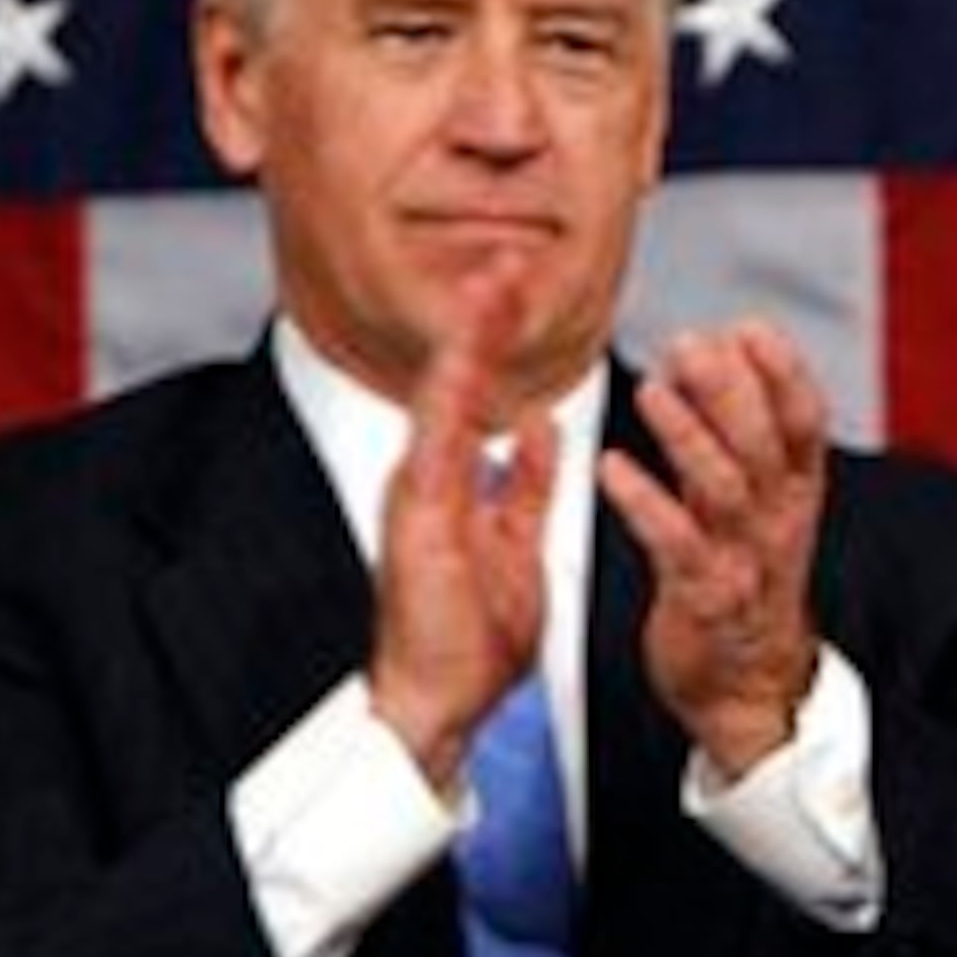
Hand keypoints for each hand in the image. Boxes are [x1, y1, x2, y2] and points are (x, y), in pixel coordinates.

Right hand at [367, 279, 551, 787]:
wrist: (436, 701)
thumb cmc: (471, 638)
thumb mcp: (517, 544)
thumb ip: (523, 486)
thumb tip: (538, 428)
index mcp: (454, 481)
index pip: (480, 393)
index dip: (499, 338)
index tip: (522, 284)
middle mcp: (429, 476)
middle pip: (456, 379)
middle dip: (483, 316)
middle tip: (512, 255)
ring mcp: (418, 492)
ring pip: (443, 394)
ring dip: (469, 336)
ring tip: (494, 278)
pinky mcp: (418, 517)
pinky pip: (440, 441)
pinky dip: (455, 393)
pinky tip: (470, 349)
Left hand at [604, 320, 832, 779]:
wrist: (747, 683)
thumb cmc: (741, 580)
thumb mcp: (753, 503)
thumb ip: (733, 436)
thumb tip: (711, 355)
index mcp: (794, 493)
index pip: (804, 422)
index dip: (784, 373)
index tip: (749, 328)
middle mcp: (777, 521)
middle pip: (764, 445)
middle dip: (730, 389)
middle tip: (691, 343)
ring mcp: (746, 560)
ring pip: (727, 487)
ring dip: (690, 435)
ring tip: (654, 391)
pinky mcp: (706, 599)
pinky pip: (678, 545)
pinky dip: (646, 504)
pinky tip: (612, 468)